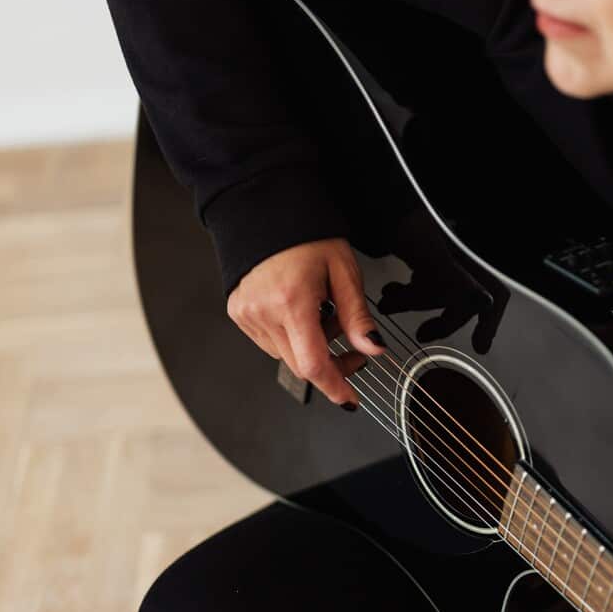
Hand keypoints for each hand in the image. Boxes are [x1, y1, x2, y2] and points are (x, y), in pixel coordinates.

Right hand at [226, 238, 386, 409]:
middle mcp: (263, 312)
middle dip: (333, 366)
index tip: (350, 399)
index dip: (335, 387)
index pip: (313, 364)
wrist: (266, 212)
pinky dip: (292, 338)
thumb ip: (358, 315)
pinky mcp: (238, 313)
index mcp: (292, 302)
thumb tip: (374, 347)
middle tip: (355, 349)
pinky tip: (301, 314)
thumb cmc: (306, 236)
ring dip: (312, 349)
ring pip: (286, 356)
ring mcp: (247, 315)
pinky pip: (270, 342)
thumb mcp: (344, 272)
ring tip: (325, 318)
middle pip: (302, 365)